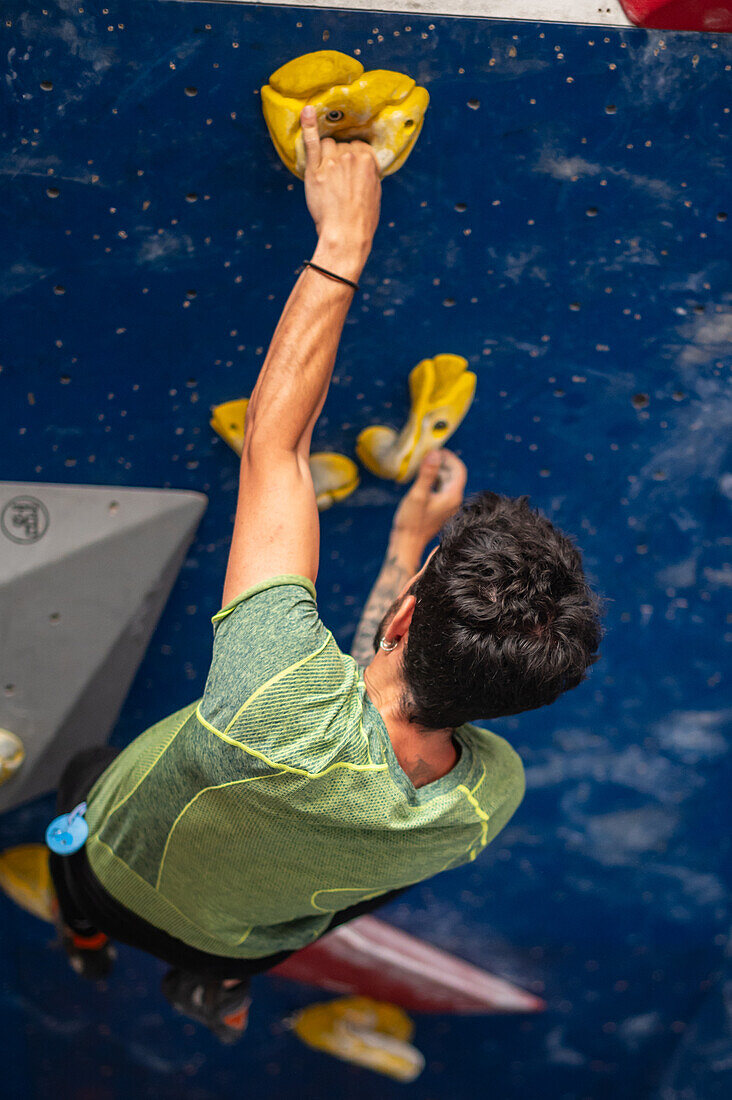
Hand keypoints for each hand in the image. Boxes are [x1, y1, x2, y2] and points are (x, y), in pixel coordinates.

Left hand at [301, 106, 380, 278]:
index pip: (359, 146)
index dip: (354, 158)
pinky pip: (311, 142)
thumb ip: (370, 174)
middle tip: (339, 180)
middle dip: (340, 158)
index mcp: (368, 160)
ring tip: (327, 174)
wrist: (346, 234)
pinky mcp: (316, 169)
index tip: (352, 170)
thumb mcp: (375, 194)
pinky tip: (306, 112)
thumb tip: (366, 167)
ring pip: (327, 144)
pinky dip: (308, 125)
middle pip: (343, 145)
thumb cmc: (362, 220)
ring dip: (326, 154)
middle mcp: (351, 156)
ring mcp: (332, 161)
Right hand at [390, 449, 467, 547]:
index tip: (435, 450)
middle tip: (425, 455)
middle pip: (453, 474)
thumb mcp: (418, 495)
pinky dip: (433, 481)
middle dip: (441, 462)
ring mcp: (448, 506)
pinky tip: (421, 480)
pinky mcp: (440, 509)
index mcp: (452, 496)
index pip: (459, 469)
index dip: (449, 457)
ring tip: (421, 465)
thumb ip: (427, 473)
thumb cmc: (412, 522)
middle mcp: (454, 501)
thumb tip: (434, 453)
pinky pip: (441, 489)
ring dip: (436, 471)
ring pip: (447, 481)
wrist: (407, 544)